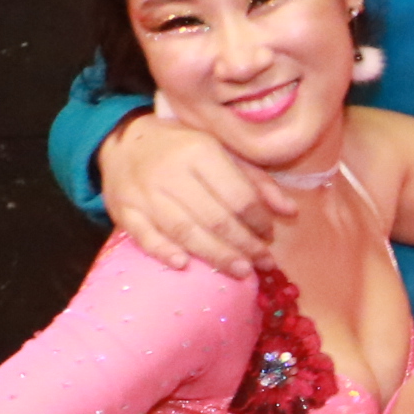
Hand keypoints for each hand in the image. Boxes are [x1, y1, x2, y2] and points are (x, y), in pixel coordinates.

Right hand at [98, 111, 288, 275]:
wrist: (126, 142)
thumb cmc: (183, 149)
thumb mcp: (223, 152)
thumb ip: (256, 181)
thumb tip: (290, 212)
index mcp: (200, 151)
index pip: (237, 195)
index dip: (257, 220)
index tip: (268, 236)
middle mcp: (171, 172)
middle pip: (214, 218)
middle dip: (243, 245)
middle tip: (262, 264)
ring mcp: (144, 193)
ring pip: (184, 231)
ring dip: (215, 255)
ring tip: (240, 272)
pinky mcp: (123, 209)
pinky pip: (145, 236)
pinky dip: (164, 252)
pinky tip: (185, 265)